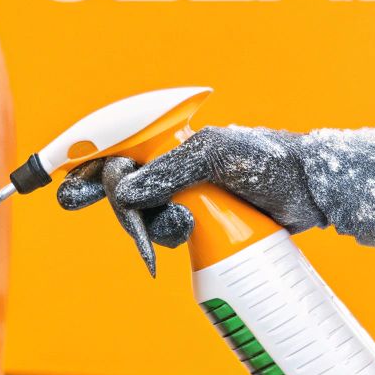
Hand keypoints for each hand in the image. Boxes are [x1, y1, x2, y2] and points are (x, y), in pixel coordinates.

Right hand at [57, 126, 321, 275]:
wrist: (310, 190)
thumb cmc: (268, 158)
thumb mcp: (216, 155)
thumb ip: (169, 169)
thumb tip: (123, 192)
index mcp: (169, 138)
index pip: (114, 146)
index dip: (84, 163)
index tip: (64, 186)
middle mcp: (169, 164)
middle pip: (118, 185)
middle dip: (114, 202)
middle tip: (109, 214)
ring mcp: (181, 193)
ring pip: (140, 214)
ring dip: (151, 224)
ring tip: (185, 222)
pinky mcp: (196, 220)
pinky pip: (163, 232)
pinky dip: (167, 236)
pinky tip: (189, 232)